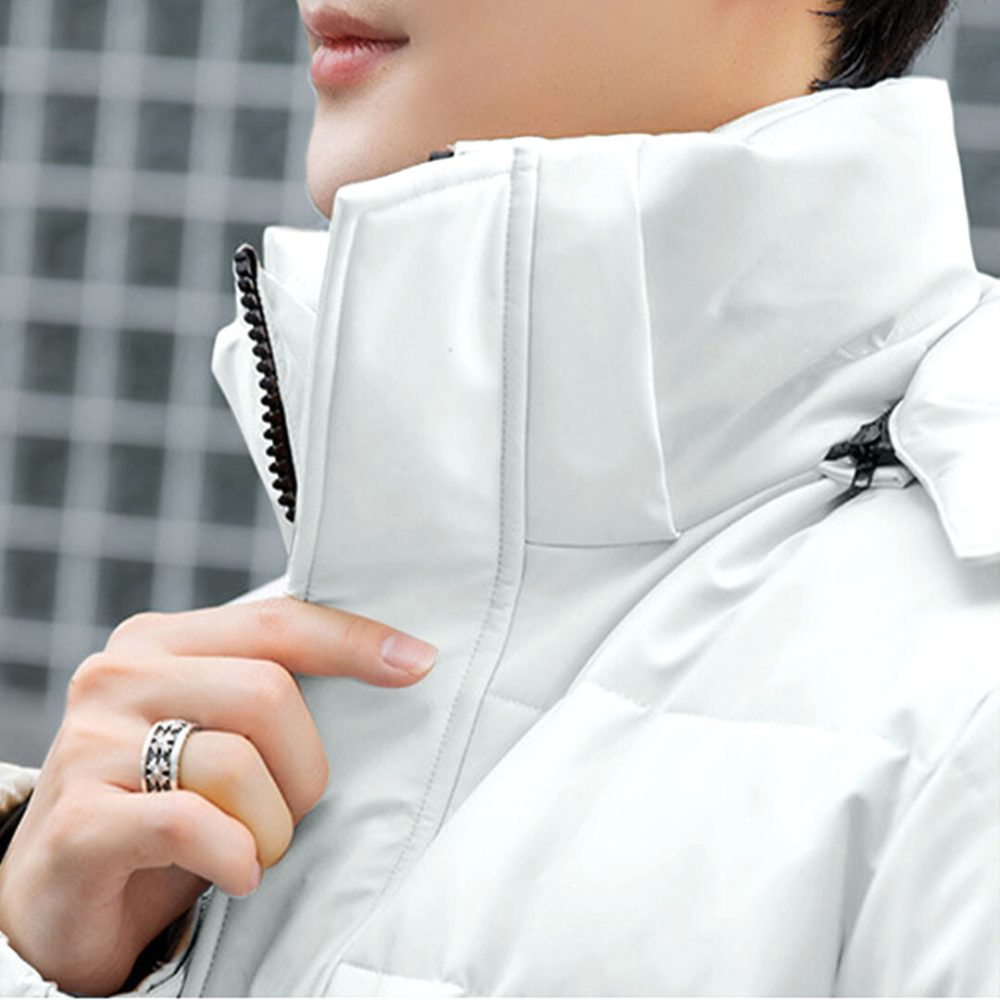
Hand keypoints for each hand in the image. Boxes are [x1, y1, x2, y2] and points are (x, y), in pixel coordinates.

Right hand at [0, 596, 436, 995]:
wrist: (61, 893)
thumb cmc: (166, 804)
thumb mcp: (216, 732)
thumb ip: (269, 693)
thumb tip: (395, 662)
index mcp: (160, 641)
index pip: (276, 623)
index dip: (353, 642)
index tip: (417, 663)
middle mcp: (118, 676)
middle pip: (267, 694)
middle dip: (304, 768)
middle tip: (290, 812)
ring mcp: (88, 745)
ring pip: (236, 764)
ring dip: (270, 825)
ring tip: (252, 848)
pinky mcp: (77, 821)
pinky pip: (191, 824)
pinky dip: (233, 856)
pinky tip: (235, 873)